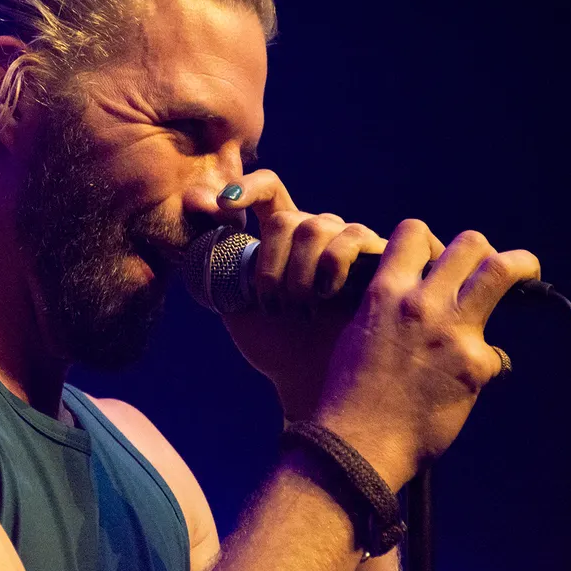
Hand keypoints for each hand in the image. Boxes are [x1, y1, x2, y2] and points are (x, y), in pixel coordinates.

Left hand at [213, 170, 390, 420]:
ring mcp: (348, 242)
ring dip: (300, 274)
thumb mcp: (233, 302)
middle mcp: (317, 233)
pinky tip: (328, 297)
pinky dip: (331, 268)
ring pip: (316, 228)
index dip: (248, 188)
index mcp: (281, 237)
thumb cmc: (275, 345)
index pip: (269, 191)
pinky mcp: (377, 257)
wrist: (314, 381)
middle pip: (288, 220)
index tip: (225, 205)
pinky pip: (351, 239)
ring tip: (301, 311)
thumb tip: (193, 202)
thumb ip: (214, 257)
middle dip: (273, 267)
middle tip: (274, 307)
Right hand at [315, 219, 540, 490]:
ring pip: (501, 270)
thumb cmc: (349, 393)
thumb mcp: (358, 333)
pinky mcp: (476, 365)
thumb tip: (421, 299)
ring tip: (525, 274)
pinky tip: (470, 380)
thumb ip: (390, 309)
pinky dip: (486, 364)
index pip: (415, 232)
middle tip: (487, 269)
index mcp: (384, 293)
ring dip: (518, 267)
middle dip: (480, 252)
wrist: (357, 442)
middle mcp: (420, 304)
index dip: (431, 243)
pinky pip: (495, 353)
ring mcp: (452, 332)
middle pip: (469, 244)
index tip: (438, 259)